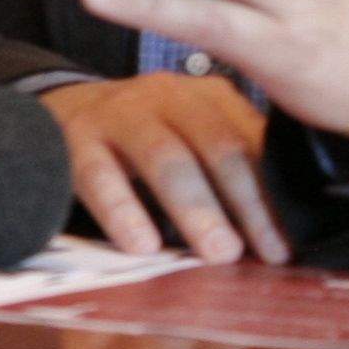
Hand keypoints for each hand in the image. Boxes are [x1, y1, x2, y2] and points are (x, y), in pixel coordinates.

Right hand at [40, 73, 283, 263]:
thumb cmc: (142, 138)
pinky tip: (142, 245)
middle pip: (217, 145)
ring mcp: (119, 112)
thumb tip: (280, 233)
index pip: (252, 142)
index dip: (274, 194)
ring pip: (165, 156)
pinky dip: (123, 211)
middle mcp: (168, 95)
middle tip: (266, 252)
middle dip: (246, 202)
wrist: (60, 109)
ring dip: (197, 208)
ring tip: (218, 252)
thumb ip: (231, 166)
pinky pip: (99, 174)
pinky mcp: (75, 136)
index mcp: (208, 96)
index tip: (288, 244)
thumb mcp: (191, 137)